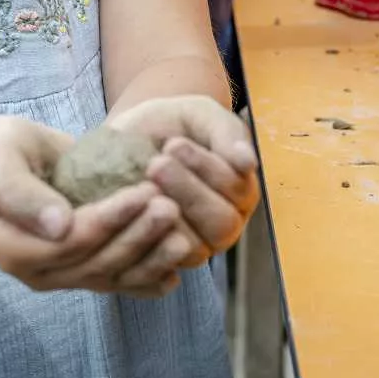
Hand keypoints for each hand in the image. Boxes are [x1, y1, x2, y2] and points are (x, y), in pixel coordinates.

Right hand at [0, 116, 188, 298]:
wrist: (6, 161)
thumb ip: (19, 192)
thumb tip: (60, 226)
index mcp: (11, 249)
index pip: (69, 242)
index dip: (109, 220)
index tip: (143, 191)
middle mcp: (38, 273)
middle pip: (96, 263)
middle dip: (137, 236)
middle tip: (171, 206)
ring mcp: (63, 276)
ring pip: (112, 276)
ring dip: (150, 259)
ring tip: (183, 236)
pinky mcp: (83, 271)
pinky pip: (118, 282)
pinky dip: (147, 279)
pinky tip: (175, 271)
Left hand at [108, 97, 258, 263]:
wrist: (129, 138)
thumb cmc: (171, 125)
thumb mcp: (200, 116)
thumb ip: (226, 133)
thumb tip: (248, 161)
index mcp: (240, 189)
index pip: (238, 190)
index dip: (207, 169)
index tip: (173, 144)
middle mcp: (225, 222)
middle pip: (222, 223)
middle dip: (188, 192)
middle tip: (156, 164)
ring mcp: (198, 244)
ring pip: (196, 246)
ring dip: (168, 214)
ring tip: (143, 182)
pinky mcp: (166, 259)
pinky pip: (164, 261)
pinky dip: (149, 237)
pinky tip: (132, 209)